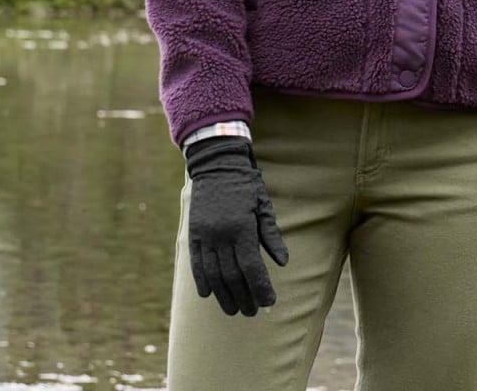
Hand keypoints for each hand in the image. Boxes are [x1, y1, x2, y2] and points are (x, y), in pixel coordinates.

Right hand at [186, 136, 288, 315]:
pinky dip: (202, 280)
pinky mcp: (193, 233)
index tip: (269, 302)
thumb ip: (271, 236)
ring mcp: (205, 235)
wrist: (217, 164)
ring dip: (223, 295)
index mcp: (242, 228)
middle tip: (252, 312)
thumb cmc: (246, 185)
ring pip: (213, 274)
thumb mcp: (263, 206)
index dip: (260, 288)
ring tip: (233, 310)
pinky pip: (196, 263)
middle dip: (244, 297)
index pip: (251, 267)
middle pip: (232, 276)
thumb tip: (282, 263)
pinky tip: (208, 294)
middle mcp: (221, 235)